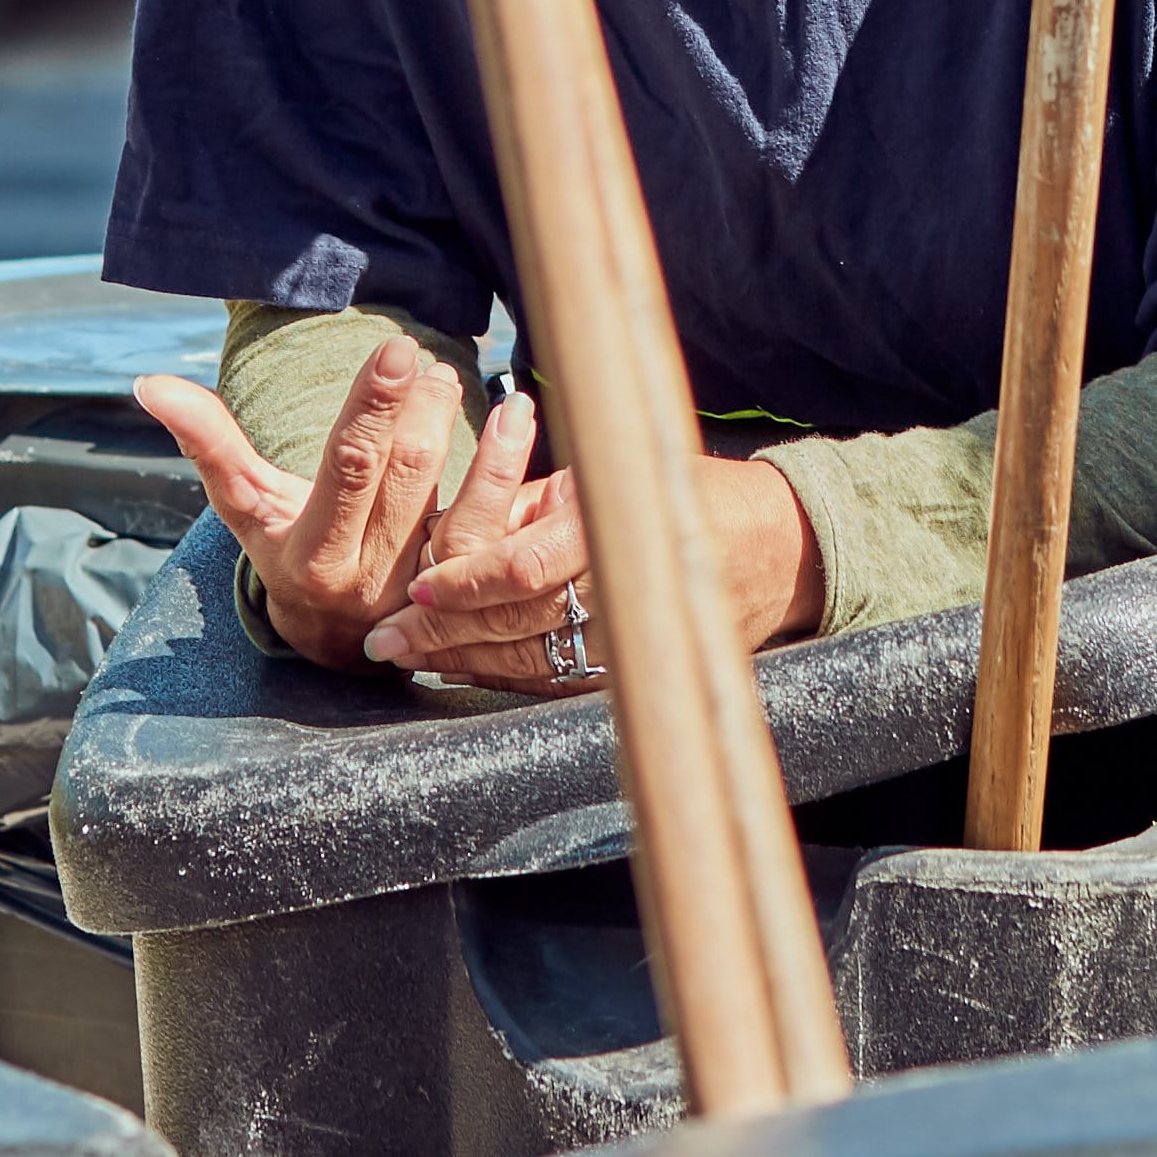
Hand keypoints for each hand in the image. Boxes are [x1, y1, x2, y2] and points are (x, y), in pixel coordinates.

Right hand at [136, 334, 480, 665]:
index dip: (373, 407)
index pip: (348, 466)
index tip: (395, 351)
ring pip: (465, 506)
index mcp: (315, 551)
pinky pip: (496, 532)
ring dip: (478, 441)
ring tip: (469, 383)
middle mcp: (373, 572)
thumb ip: (209, 443)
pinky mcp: (466, 588)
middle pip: (408, 475)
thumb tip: (148, 383)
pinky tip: (520, 423)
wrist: (336, 641)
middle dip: (421, 410)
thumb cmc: (285, 553)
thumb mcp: (246, 508)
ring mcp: (426, 586)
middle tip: (422, 359)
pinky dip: (510, 477)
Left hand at [382, 438, 821, 694]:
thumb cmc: (678, 492)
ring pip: (528, 660)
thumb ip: (532, 505)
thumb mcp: (606, 476)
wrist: (771, 549)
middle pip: (512, 622)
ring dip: (462, 661)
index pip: (520, 568)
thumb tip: (457, 532)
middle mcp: (618, 593)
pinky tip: (463, 669)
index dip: (462, 583)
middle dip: (442, 632)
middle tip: (384, 639)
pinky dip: (503, 675)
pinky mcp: (632, 670)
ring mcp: (629, 641)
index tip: (413, 590)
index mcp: (610, 530)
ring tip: (408, 657)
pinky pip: (554, 681)